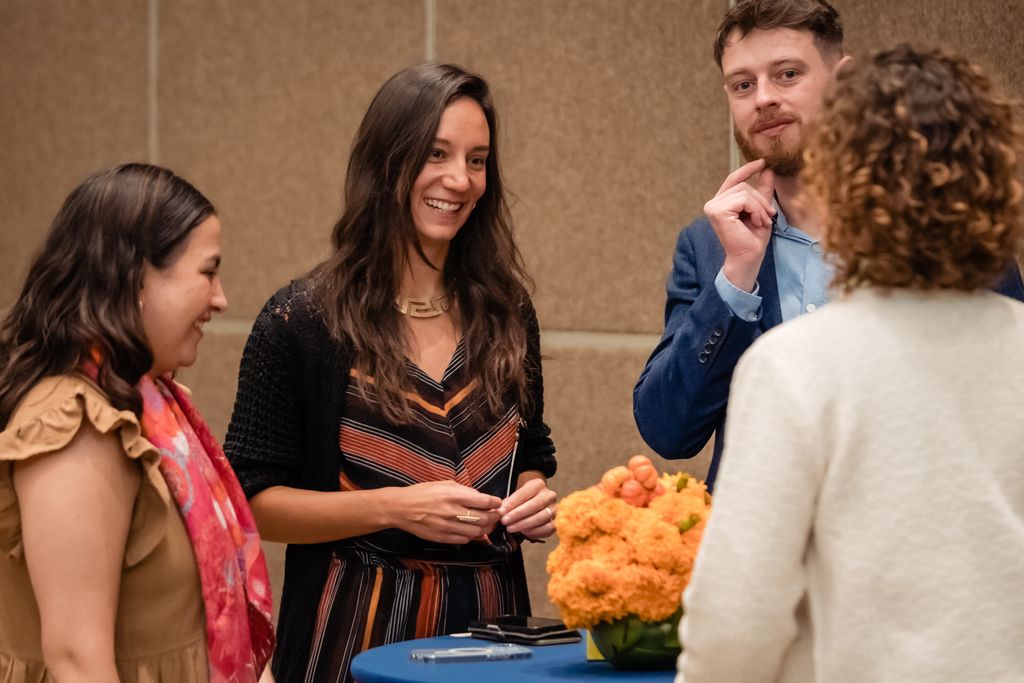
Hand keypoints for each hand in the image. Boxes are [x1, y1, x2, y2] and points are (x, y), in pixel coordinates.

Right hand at [390, 480, 500, 544]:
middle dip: (494, 517)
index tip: (498, 503)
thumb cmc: (423, 492)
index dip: (496, 503)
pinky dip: (472, 536)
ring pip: (477, 532)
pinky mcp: (443, 538)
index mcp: (454, 495)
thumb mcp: (445, 484)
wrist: (402, 508)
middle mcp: (453, 512)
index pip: (484, 501)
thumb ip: (464, 490)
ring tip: (487, 524)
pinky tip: (472, 531)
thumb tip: (481, 498)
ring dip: (486, 529)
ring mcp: (448, 527)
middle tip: (496, 515)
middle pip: (484, 519)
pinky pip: (465, 540)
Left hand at [499, 476, 557, 539]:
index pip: (523, 494)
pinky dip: (535, 532)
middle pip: (533, 506)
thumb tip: (501, 512)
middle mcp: (549, 495)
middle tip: (505, 522)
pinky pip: (548, 528)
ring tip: (511, 528)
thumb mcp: (516, 496)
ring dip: (524, 524)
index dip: (511, 504)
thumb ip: (509, 503)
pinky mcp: (557, 521)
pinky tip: (524, 533)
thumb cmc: (524, 499)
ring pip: (541, 517)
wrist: (539, 500)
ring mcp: (555, 509)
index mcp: (538, 485)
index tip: (501, 512)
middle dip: (517, 515)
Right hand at [703, 158, 775, 291]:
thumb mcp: (760, 209)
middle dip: (760, 199)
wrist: (748, 258)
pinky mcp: (718, 212)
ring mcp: (713, 207)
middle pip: (743, 186)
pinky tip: (755, 222)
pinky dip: (755, 210)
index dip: (747, 169)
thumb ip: (762, 190)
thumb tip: (768, 169)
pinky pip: (743, 199)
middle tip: (769, 215)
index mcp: (721, 203)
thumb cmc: (753, 239)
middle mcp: (713, 203)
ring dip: (759, 206)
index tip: (763, 162)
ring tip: (762, 221)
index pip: (733, 179)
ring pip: (744, 191)